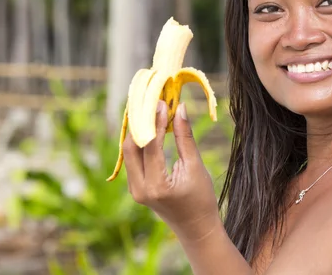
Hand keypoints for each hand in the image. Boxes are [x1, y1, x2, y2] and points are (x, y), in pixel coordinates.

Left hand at [123, 100, 220, 242]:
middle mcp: (140, 189)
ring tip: (149, 111)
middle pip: (131, 147)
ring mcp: (135, 190)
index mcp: (157, 186)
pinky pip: (133, 159)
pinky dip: (140, 142)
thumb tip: (179, 109)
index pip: (150, 145)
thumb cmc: (202, 200)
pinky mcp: (136, 188)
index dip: (155, 121)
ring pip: (129, 152)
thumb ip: (185, 138)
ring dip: (138, 131)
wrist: (196, 229)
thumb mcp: (196, 167)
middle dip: (140, 122)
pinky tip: (149, 127)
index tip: (162, 102)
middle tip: (151, 103)